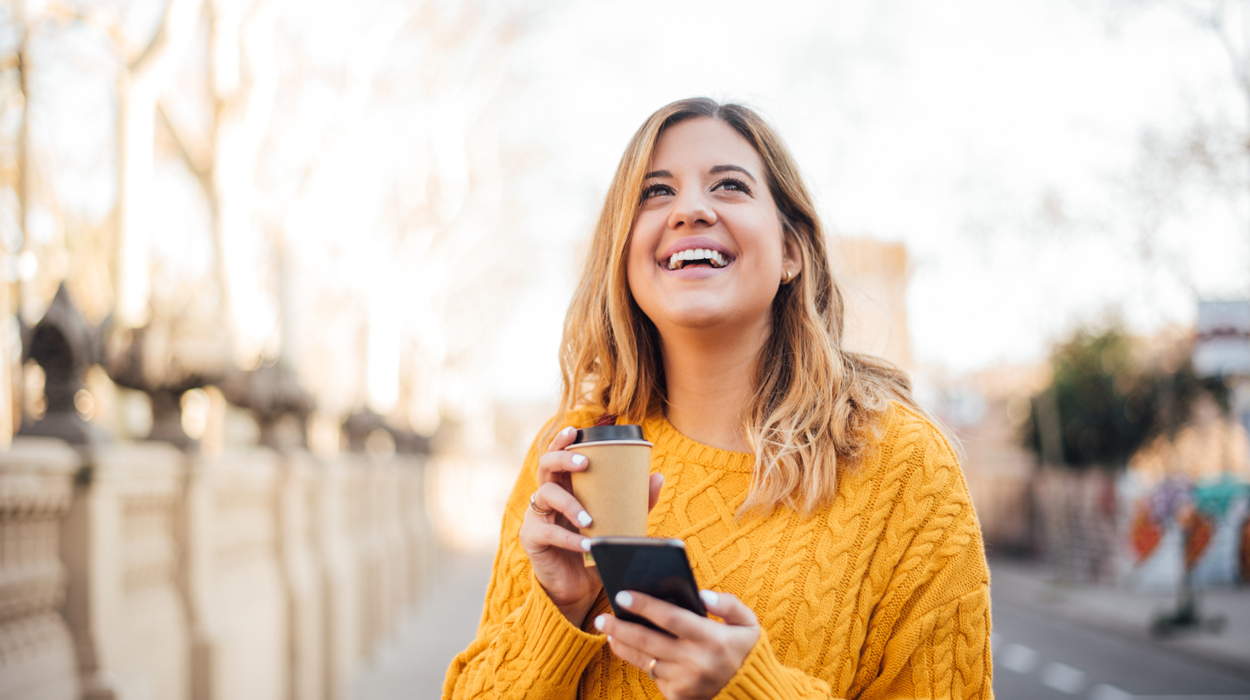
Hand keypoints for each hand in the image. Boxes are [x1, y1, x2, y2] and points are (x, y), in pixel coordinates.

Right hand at [519, 426, 664, 627]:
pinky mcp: (532, 539)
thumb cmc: (596, 546)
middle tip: (584, 463)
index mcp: (565, 485)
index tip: (575, 430)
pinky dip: (570, 539)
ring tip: (589, 520)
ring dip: (570, 504)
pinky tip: (587, 545)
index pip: (558, 455)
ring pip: (546, 496)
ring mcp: (537, 516)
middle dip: (563, 459)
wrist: (580, 587)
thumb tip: (657, 477)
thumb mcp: (617, 522)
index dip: (562, 440)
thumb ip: (635, 502)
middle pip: (546, 465)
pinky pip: (548, 533)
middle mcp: (547, 495)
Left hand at [594, 589, 759, 699]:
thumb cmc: (744, 650)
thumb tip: (703, 595)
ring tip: (607, 628)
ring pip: (643, 659)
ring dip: (621, 643)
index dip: (645, 605)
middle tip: (602, 615)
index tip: (622, 594)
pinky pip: (650, 673)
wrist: (748, 693)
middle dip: (620, 626)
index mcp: (712, 639)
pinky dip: (635, 658)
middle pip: (647, 640)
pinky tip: (624, 645)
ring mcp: (684, 681)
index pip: (671, 618)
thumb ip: (729, 605)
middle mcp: (696, 662)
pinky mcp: (677, 695)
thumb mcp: (748, 624)